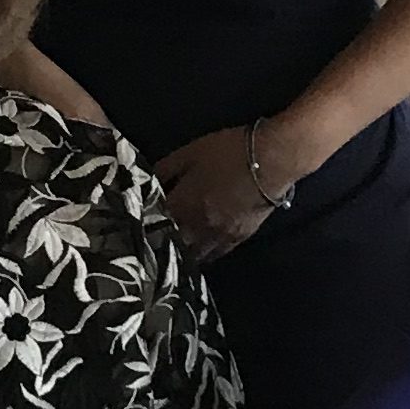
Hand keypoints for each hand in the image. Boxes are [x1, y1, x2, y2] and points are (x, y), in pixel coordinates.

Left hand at [156, 125, 287, 264]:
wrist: (271, 161)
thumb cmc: (228, 152)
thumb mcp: (190, 152)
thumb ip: (165, 169)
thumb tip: (147, 183)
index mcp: (183, 205)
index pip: (155, 223)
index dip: (145, 224)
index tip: (137, 225)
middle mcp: (198, 227)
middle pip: (173, 246)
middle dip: (162, 245)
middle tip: (154, 242)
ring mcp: (219, 237)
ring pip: (194, 256)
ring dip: (182, 254)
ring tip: (174, 251)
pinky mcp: (238, 239)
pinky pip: (215, 255)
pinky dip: (204, 255)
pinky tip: (198, 251)